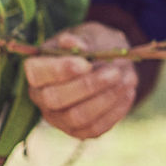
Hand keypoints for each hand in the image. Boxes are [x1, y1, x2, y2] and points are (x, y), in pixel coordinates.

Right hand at [24, 22, 138, 138]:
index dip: (60, 70)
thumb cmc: (95, 45)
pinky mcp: (79, 131)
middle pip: (55, 99)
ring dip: (105, 99)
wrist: (111, 61)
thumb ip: (80, 40)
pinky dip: (115, 111)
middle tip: (115, 72)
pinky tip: (127, 93)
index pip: (38, 73)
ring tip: (126, 80)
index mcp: (37, 70)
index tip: (86, 64)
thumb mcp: (89, 35)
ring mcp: (59, 117)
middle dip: (88, 86)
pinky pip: (95, 128)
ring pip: (77, 117)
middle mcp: (42, 97)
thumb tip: (69, 42)